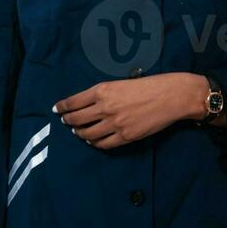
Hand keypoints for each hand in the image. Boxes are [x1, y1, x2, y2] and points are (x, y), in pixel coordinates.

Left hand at [56, 73, 207, 149]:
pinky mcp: (126, 136)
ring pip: (87, 133)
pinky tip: (93, 140)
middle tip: (66, 121)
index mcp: (101, 91)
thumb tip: (85, 104)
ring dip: (80, 133)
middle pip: (76, 119)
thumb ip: (101, 94)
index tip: (57, 110)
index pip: (72, 102)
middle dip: (68, 121)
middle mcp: (104, 107)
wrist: (170, 96)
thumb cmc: (146, 85)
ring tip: (78, 131)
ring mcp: (114, 123)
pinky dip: (95, 143)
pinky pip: (103, 144)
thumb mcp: (118, 84)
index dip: (61, 108)